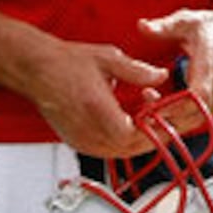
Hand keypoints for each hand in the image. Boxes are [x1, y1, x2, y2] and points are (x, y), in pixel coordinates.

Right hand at [22, 40, 169, 157]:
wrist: (36, 69)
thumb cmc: (66, 63)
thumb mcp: (109, 59)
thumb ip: (137, 71)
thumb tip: (160, 76)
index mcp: (96, 108)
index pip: (132, 133)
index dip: (155, 129)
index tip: (172, 120)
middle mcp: (87, 129)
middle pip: (130, 148)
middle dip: (156, 137)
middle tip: (175, 125)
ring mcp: (81, 139)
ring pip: (121, 152)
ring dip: (143, 141)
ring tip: (161, 126)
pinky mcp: (77, 142)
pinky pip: (108, 151)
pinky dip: (127, 143)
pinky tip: (138, 128)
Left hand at [139, 8, 212, 129]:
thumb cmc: (209, 27)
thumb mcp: (187, 20)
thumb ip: (164, 26)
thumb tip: (142, 26)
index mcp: (211, 63)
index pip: (199, 94)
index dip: (176, 106)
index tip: (150, 109)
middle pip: (195, 115)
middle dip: (166, 122)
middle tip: (139, 119)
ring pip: (194, 122)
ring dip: (168, 125)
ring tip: (142, 118)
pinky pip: (194, 120)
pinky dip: (175, 123)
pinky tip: (153, 117)